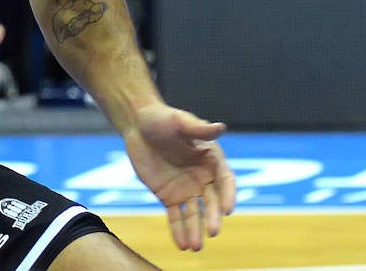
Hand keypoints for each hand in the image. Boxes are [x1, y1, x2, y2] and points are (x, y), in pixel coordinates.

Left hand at [123, 103, 234, 250]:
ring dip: (196, 230)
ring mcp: (186, 189)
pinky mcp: (169, 197)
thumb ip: (200, 129)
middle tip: (213, 232)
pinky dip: (178, 230)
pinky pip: (175, 216)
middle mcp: (203, 177)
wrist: (138, 126)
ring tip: (195, 246)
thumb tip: (221, 127)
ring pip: (194, 213)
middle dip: (213, 217)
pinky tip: (181, 245)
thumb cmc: (162, 118)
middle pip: (211, 200)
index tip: (227, 210)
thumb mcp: (180, 121)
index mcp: (212, 158)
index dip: (228, 194)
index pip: (225, 179)